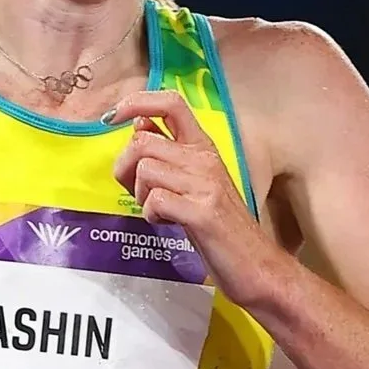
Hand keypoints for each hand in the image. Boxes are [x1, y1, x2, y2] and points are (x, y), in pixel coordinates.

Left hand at [106, 90, 281, 306]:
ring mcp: (205, 185)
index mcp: (203, 147)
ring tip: (160, 210)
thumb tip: (140, 123)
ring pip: (145, 170)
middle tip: (137, 192)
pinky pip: (155, 200)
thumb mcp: (193, 181)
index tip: (111, 117)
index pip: (171, 102)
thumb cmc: (221, 226)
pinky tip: (167, 222)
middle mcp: (205, 159)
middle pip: (142, 141)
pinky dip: (151, 215)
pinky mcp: (202, 213)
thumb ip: (168, 152)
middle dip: (125, 168)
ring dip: (140, 195)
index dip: (135, 102)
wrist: (257, 265)